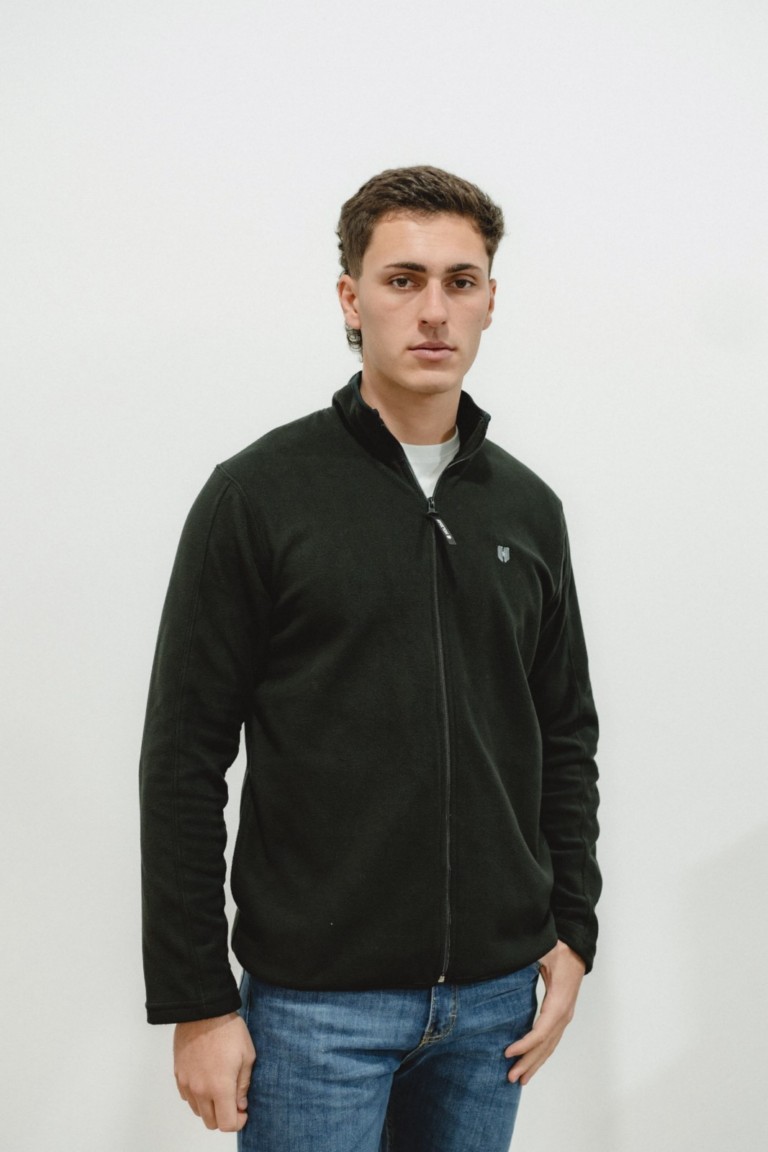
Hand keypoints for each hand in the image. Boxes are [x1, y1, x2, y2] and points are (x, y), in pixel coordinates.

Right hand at [173, 1012, 255, 1131]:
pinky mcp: (178, 1074)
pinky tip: (206, 1079)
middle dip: (224, 1116)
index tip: (243, 1111)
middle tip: (233, 1100)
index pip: (226, 1124)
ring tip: (220, 1087)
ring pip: (198, 1111)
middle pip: (210, 1122)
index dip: (237, 1122)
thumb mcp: (247, 1056)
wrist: (203, 1010)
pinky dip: (197, 1096)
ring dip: (210, 1107)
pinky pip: (187, 1096)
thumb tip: (240, 1105)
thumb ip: (243, 1085)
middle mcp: (200, 1090)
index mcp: (220, 1087)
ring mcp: (187, 1083)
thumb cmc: (229, 1030)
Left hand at [505, 940, 584, 1084]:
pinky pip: (552, 1039)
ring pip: (550, 1046)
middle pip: (545, 1045)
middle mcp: (564, 1014)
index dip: (525, 1045)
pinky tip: (532, 1062)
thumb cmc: (559, 949)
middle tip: (511, 1078)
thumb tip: (509, 958)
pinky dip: (542, 1054)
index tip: (507, 1053)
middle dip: (528, 1063)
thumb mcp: (543, 952)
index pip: (541, 1032)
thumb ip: (529, 960)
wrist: (576, 948)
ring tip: (521, 1078)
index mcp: (558, 1002)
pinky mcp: (561, 1015)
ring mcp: (565, 1016)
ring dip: (535, 1063)